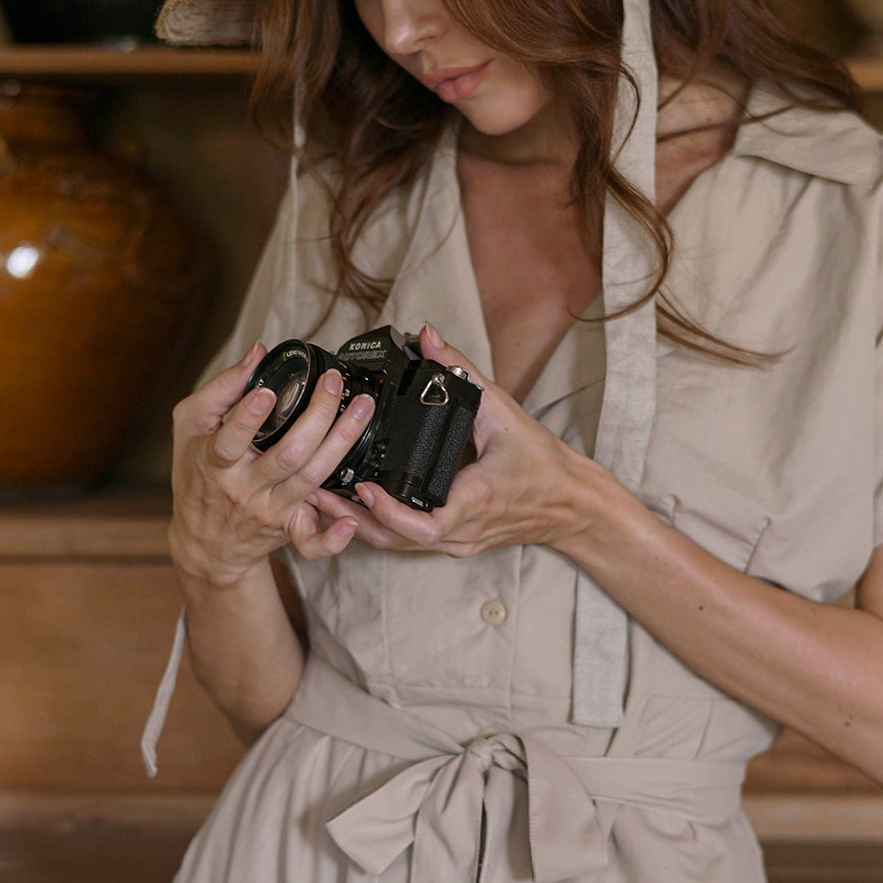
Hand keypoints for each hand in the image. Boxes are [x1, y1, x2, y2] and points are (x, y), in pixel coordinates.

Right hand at [170, 342, 375, 586]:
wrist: (204, 542)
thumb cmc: (196, 476)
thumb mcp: (191, 426)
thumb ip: (221, 388)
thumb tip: (256, 353)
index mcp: (215, 463)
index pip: (230, 442)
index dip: (248, 417)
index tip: (268, 393)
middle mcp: (245, 489)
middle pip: (289, 456)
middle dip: (318, 416)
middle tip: (334, 384)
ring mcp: (270, 510)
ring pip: (312, 479)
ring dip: (342, 442)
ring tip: (362, 408)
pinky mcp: (289, 528)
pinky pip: (313, 543)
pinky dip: (333, 537)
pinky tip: (350, 518)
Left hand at [312, 323, 606, 558]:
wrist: (572, 504)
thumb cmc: (543, 463)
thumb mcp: (504, 410)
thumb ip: (462, 371)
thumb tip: (429, 336)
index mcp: (475, 502)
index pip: (426, 523)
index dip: (390, 512)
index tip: (365, 488)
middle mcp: (462, 532)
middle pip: (395, 540)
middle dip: (350, 518)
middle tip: (311, 489)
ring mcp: (456, 544)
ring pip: (396, 546)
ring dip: (355, 524)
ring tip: (316, 497)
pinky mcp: (453, 545)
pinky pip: (407, 543)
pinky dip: (376, 527)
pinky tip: (350, 507)